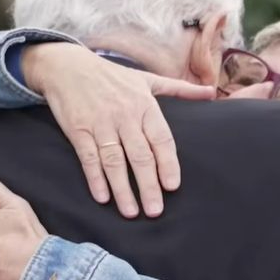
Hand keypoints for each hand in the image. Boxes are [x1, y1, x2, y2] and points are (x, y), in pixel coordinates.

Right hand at [23, 42, 215, 217]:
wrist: (68, 66)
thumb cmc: (112, 76)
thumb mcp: (147, 80)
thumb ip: (179, 90)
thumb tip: (211, 93)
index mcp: (145, 105)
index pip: (161, 139)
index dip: (168, 163)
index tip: (172, 186)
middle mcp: (125, 115)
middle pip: (140, 155)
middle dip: (149, 185)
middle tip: (155, 210)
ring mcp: (101, 123)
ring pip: (115, 161)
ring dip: (123, 189)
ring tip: (132, 212)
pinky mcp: (78, 130)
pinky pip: (89, 158)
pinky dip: (95, 179)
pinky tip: (103, 197)